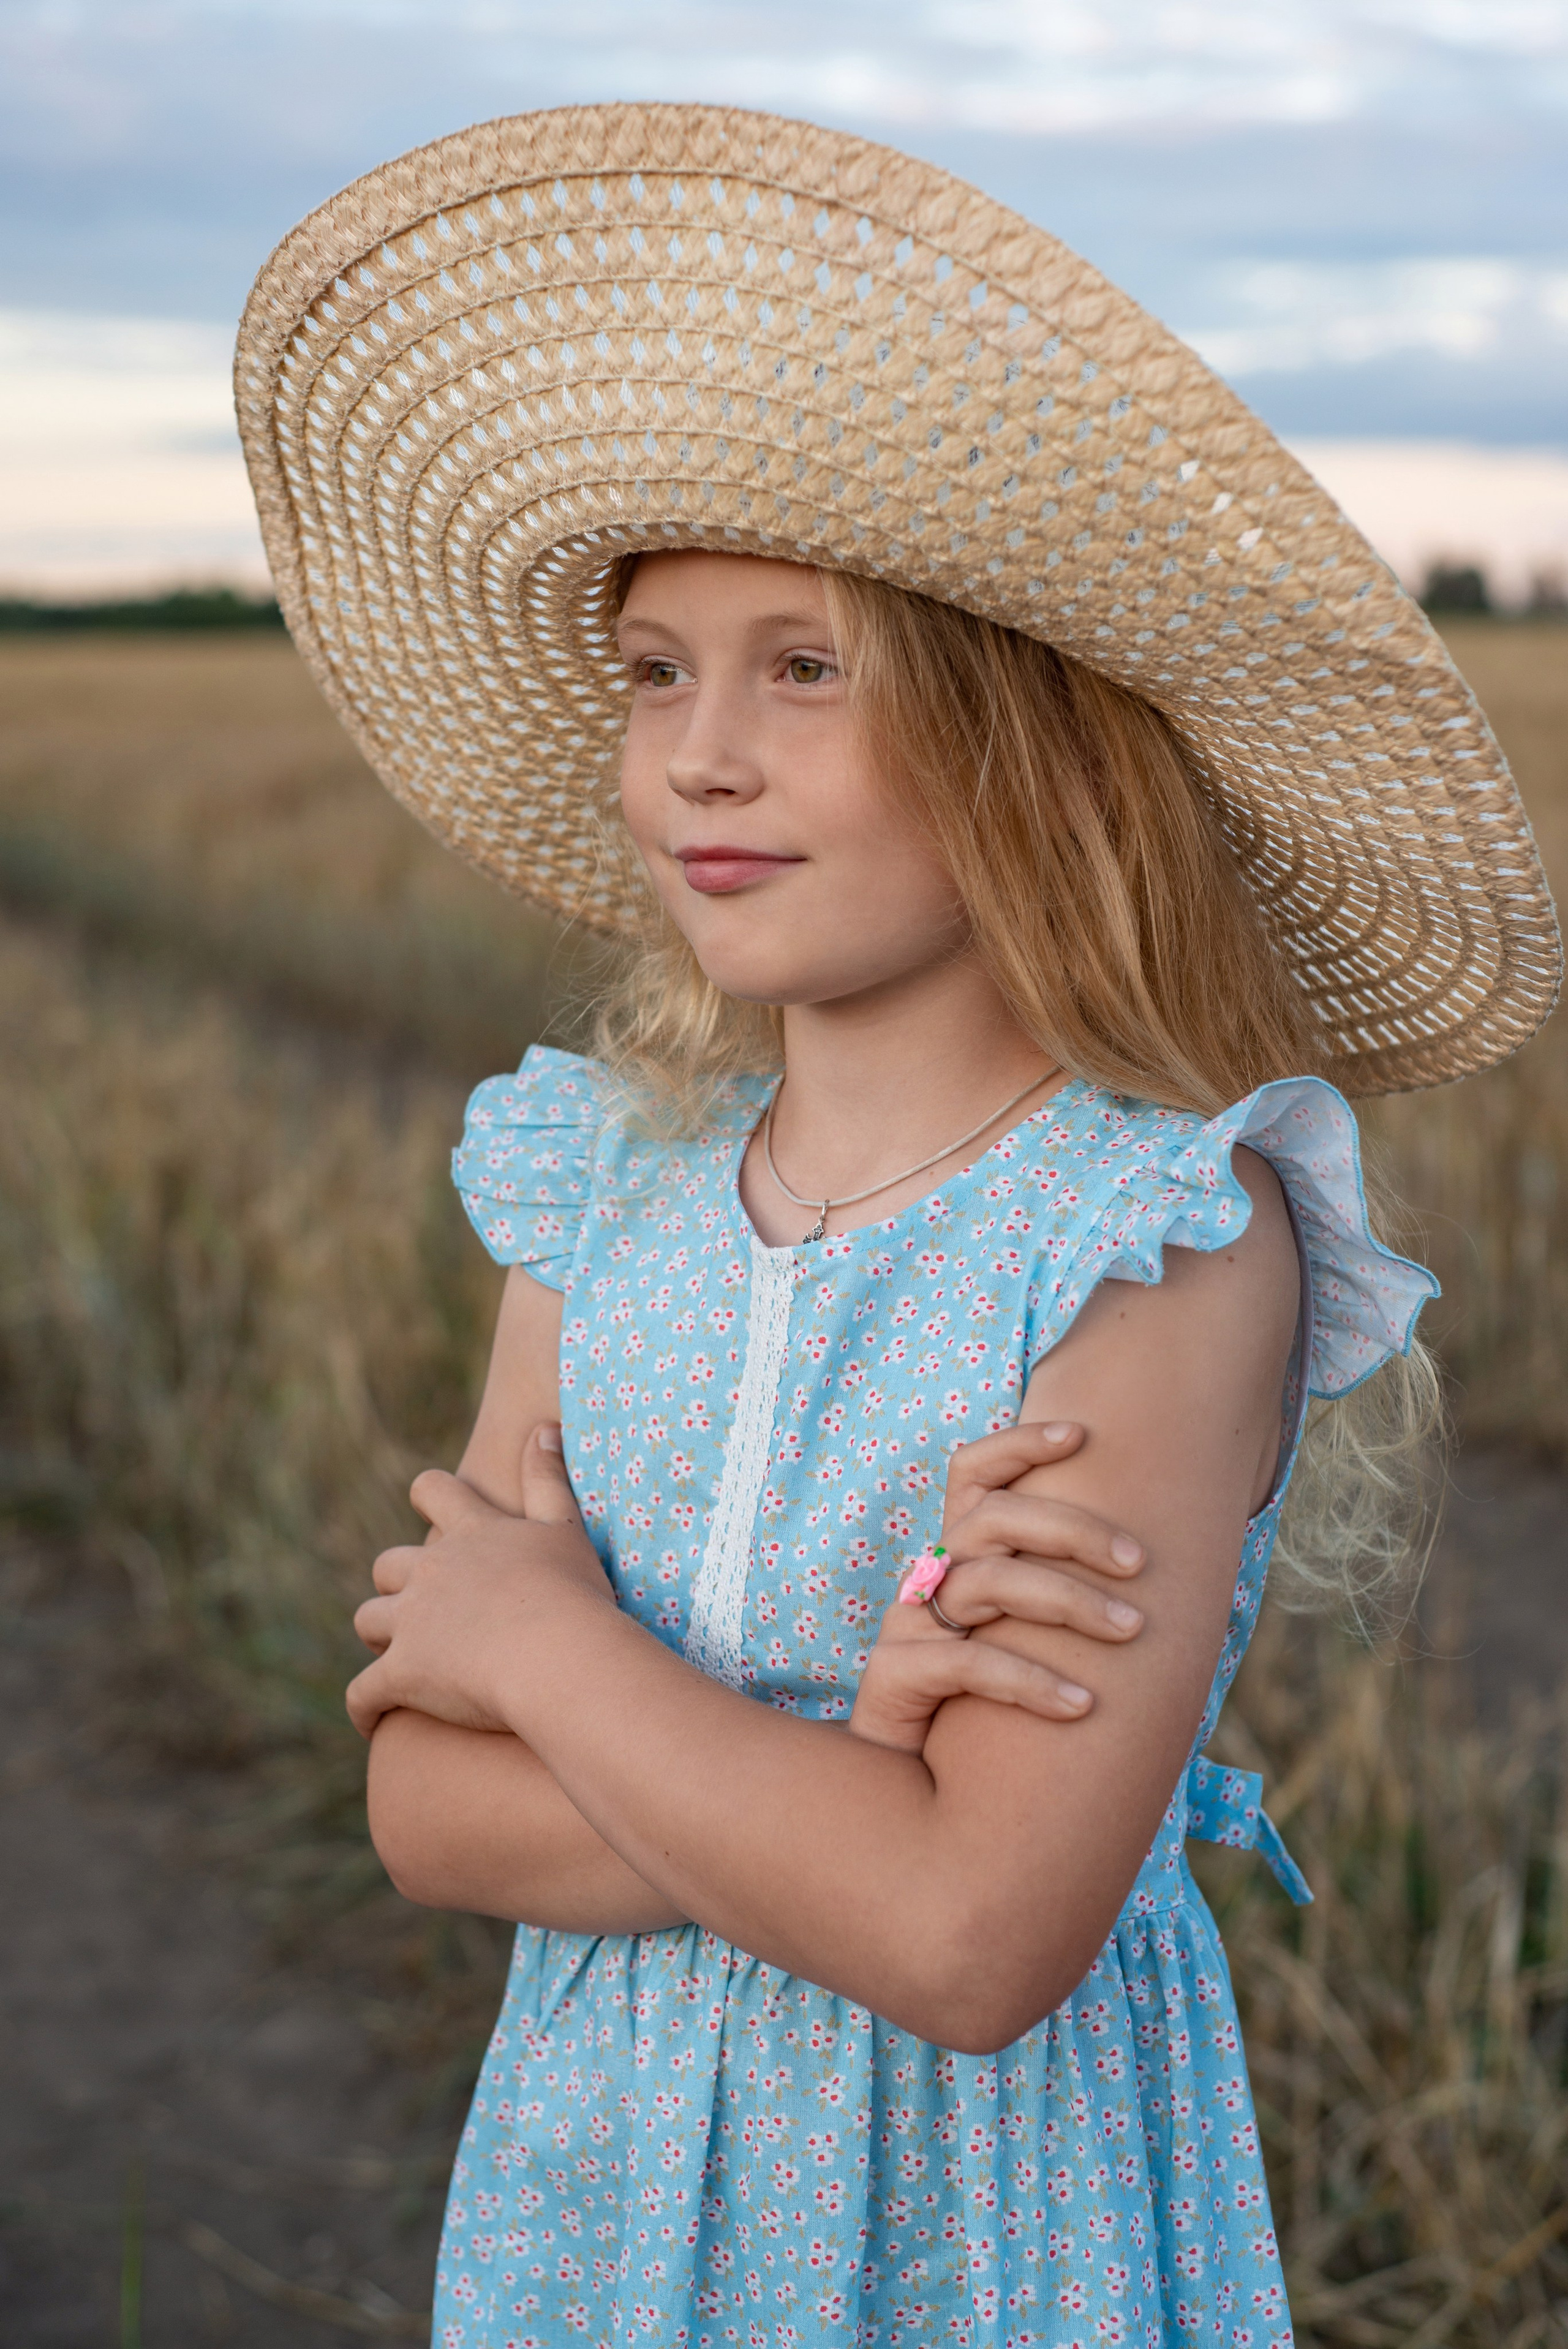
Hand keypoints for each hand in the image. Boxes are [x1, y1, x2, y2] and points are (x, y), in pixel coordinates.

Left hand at [346, 1427, 611, 1739]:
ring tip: (394, 1658)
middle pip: (388, 1565)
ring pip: (367, 1621)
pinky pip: (362, 1694)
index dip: (429, 1496)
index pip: (434, 1492)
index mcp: (472, 1534)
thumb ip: (549, 1478)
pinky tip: (370, 1721)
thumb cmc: (574, 1594)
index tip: (432, 1507)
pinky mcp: (401, 1675)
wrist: (556, 1655)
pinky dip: (363, 1708)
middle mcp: (432, 1572)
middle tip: (419, 1605)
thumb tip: (542, 1427)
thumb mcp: (566, 1528)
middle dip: (395, 1583)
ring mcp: (411, 1623)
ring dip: (378, 1637)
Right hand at [849, 1421, 1145, 1753]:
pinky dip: (1033, 1683)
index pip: (972, 1473)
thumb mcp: (1019, 1643)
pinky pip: (972, 1665)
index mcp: (958, 1558)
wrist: (912, 1790)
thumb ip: (1054, 1602)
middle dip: (1074, 1529)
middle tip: (1140, 1563)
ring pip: (991, 1583)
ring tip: (1133, 1633)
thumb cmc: (979, 1711)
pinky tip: (1082, 1705)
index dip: (1018, 1443)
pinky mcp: (896, 1674)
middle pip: (996, 1519)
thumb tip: (1151, 1575)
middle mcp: (930, 1578)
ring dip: (1071, 1602)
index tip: (1080, 1432)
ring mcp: (908, 1623)